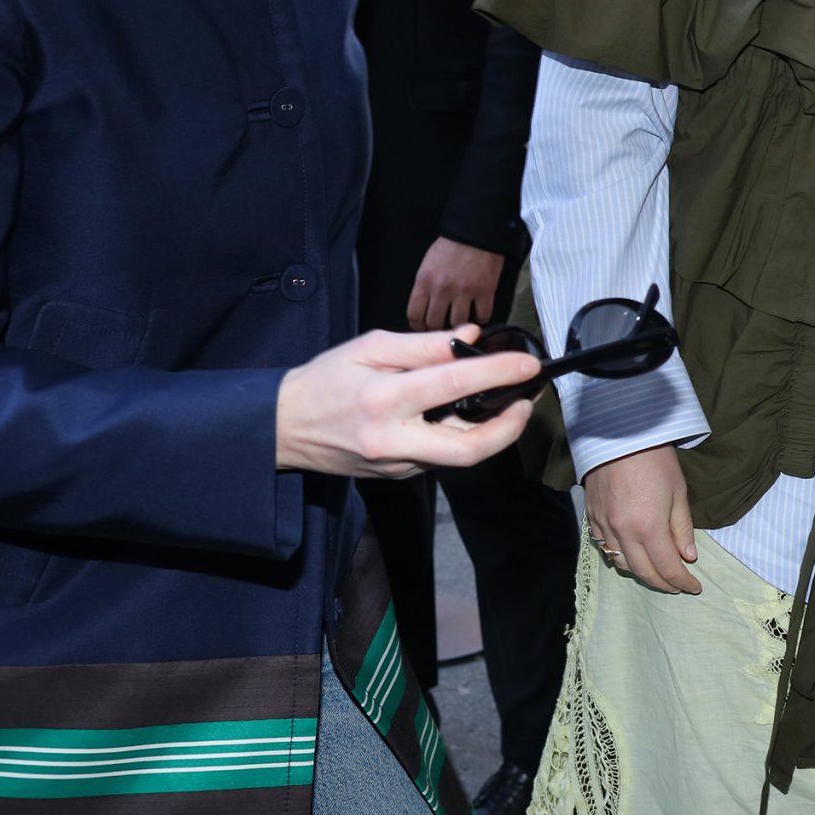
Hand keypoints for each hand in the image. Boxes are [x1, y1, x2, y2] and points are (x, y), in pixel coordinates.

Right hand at [275, 328, 537, 476]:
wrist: (286, 428)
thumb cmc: (326, 380)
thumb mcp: (370, 348)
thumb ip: (424, 345)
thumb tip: (471, 338)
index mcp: (384, 400)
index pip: (453, 385)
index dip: (497, 374)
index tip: (528, 365)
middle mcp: (394, 440)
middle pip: (469, 449)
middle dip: (509, 428)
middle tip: (525, 403)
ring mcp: (398, 465)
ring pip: (459, 456)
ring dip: (490, 432)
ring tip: (504, 403)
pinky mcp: (399, 476)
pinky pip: (441, 457)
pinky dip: (461, 436)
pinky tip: (465, 416)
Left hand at [406, 236, 504, 333]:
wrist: (476, 230)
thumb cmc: (451, 246)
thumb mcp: (428, 264)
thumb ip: (425, 286)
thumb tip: (427, 308)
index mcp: (424, 281)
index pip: (414, 315)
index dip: (418, 326)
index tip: (424, 327)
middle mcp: (442, 289)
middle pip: (434, 324)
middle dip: (437, 329)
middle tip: (443, 329)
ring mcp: (464, 292)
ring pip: (457, 324)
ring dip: (459, 327)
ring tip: (462, 325)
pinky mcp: (485, 291)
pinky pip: (483, 316)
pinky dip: (481, 319)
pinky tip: (479, 315)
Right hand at [582, 444, 701, 593]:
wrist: (619, 433)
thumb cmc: (655, 458)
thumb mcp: (678, 492)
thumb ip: (682, 528)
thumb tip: (688, 556)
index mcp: (648, 528)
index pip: (667, 568)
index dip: (682, 582)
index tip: (694, 587)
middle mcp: (623, 533)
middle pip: (643, 572)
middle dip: (663, 583)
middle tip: (677, 585)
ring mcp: (603, 525)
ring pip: (621, 563)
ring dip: (641, 572)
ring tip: (656, 572)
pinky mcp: (591, 516)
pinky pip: (604, 547)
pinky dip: (619, 557)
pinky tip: (630, 554)